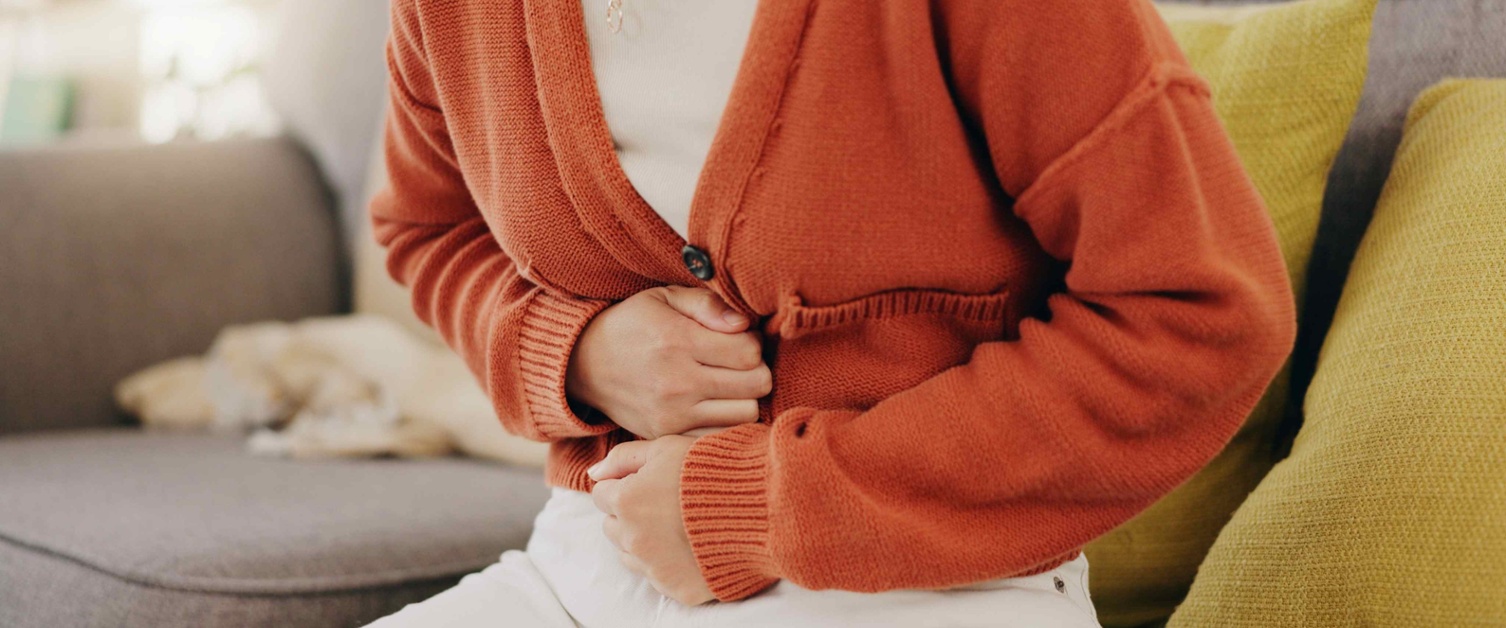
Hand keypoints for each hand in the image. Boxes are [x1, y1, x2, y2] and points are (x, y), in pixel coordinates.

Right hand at [566, 286, 771, 438]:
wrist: (583, 365)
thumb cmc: (632, 325)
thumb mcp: (663, 298)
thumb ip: (707, 304)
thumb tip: (744, 324)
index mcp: (677, 341)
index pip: (750, 352)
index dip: (754, 342)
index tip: (739, 338)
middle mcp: (677, 382)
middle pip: (756, 385)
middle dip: (756, 370)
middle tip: (738, 363)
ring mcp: (672, 415)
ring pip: (745, 414)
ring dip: (745, 398)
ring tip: (728, 384)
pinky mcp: (667, 435)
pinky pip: (719, 435)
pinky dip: (725, 421)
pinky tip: (714, 404)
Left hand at [588, 436, 713, 605]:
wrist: (764, 506)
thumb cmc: (716, 469)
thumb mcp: (668, 446)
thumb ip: (624, 457)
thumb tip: (594, 472)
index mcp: (627, 501)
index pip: (602, 495)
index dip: (625, 484)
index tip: (650, 482)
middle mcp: (634, 539)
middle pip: (612, 527)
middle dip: (630, 514)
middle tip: (665, 503)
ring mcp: (656, 568)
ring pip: (630, 555)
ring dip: (645, 541)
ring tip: (680, 524)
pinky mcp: (678, 589)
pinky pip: (659, 577)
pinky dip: (670, 563)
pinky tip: (693, 546)